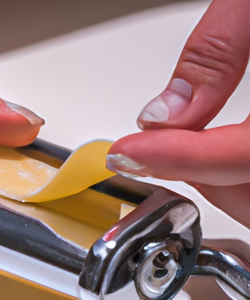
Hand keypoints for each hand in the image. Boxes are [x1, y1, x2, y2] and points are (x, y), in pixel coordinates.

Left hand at [106, 0, 249, 227]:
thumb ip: (216, 53)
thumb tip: (165, 114)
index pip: (241, 157)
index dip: (175, 159)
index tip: (126, 154)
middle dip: (198, 177)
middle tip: (157, 148)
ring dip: (222, 181)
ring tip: (193, 143)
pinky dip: (244, 175)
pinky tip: (230, 145)